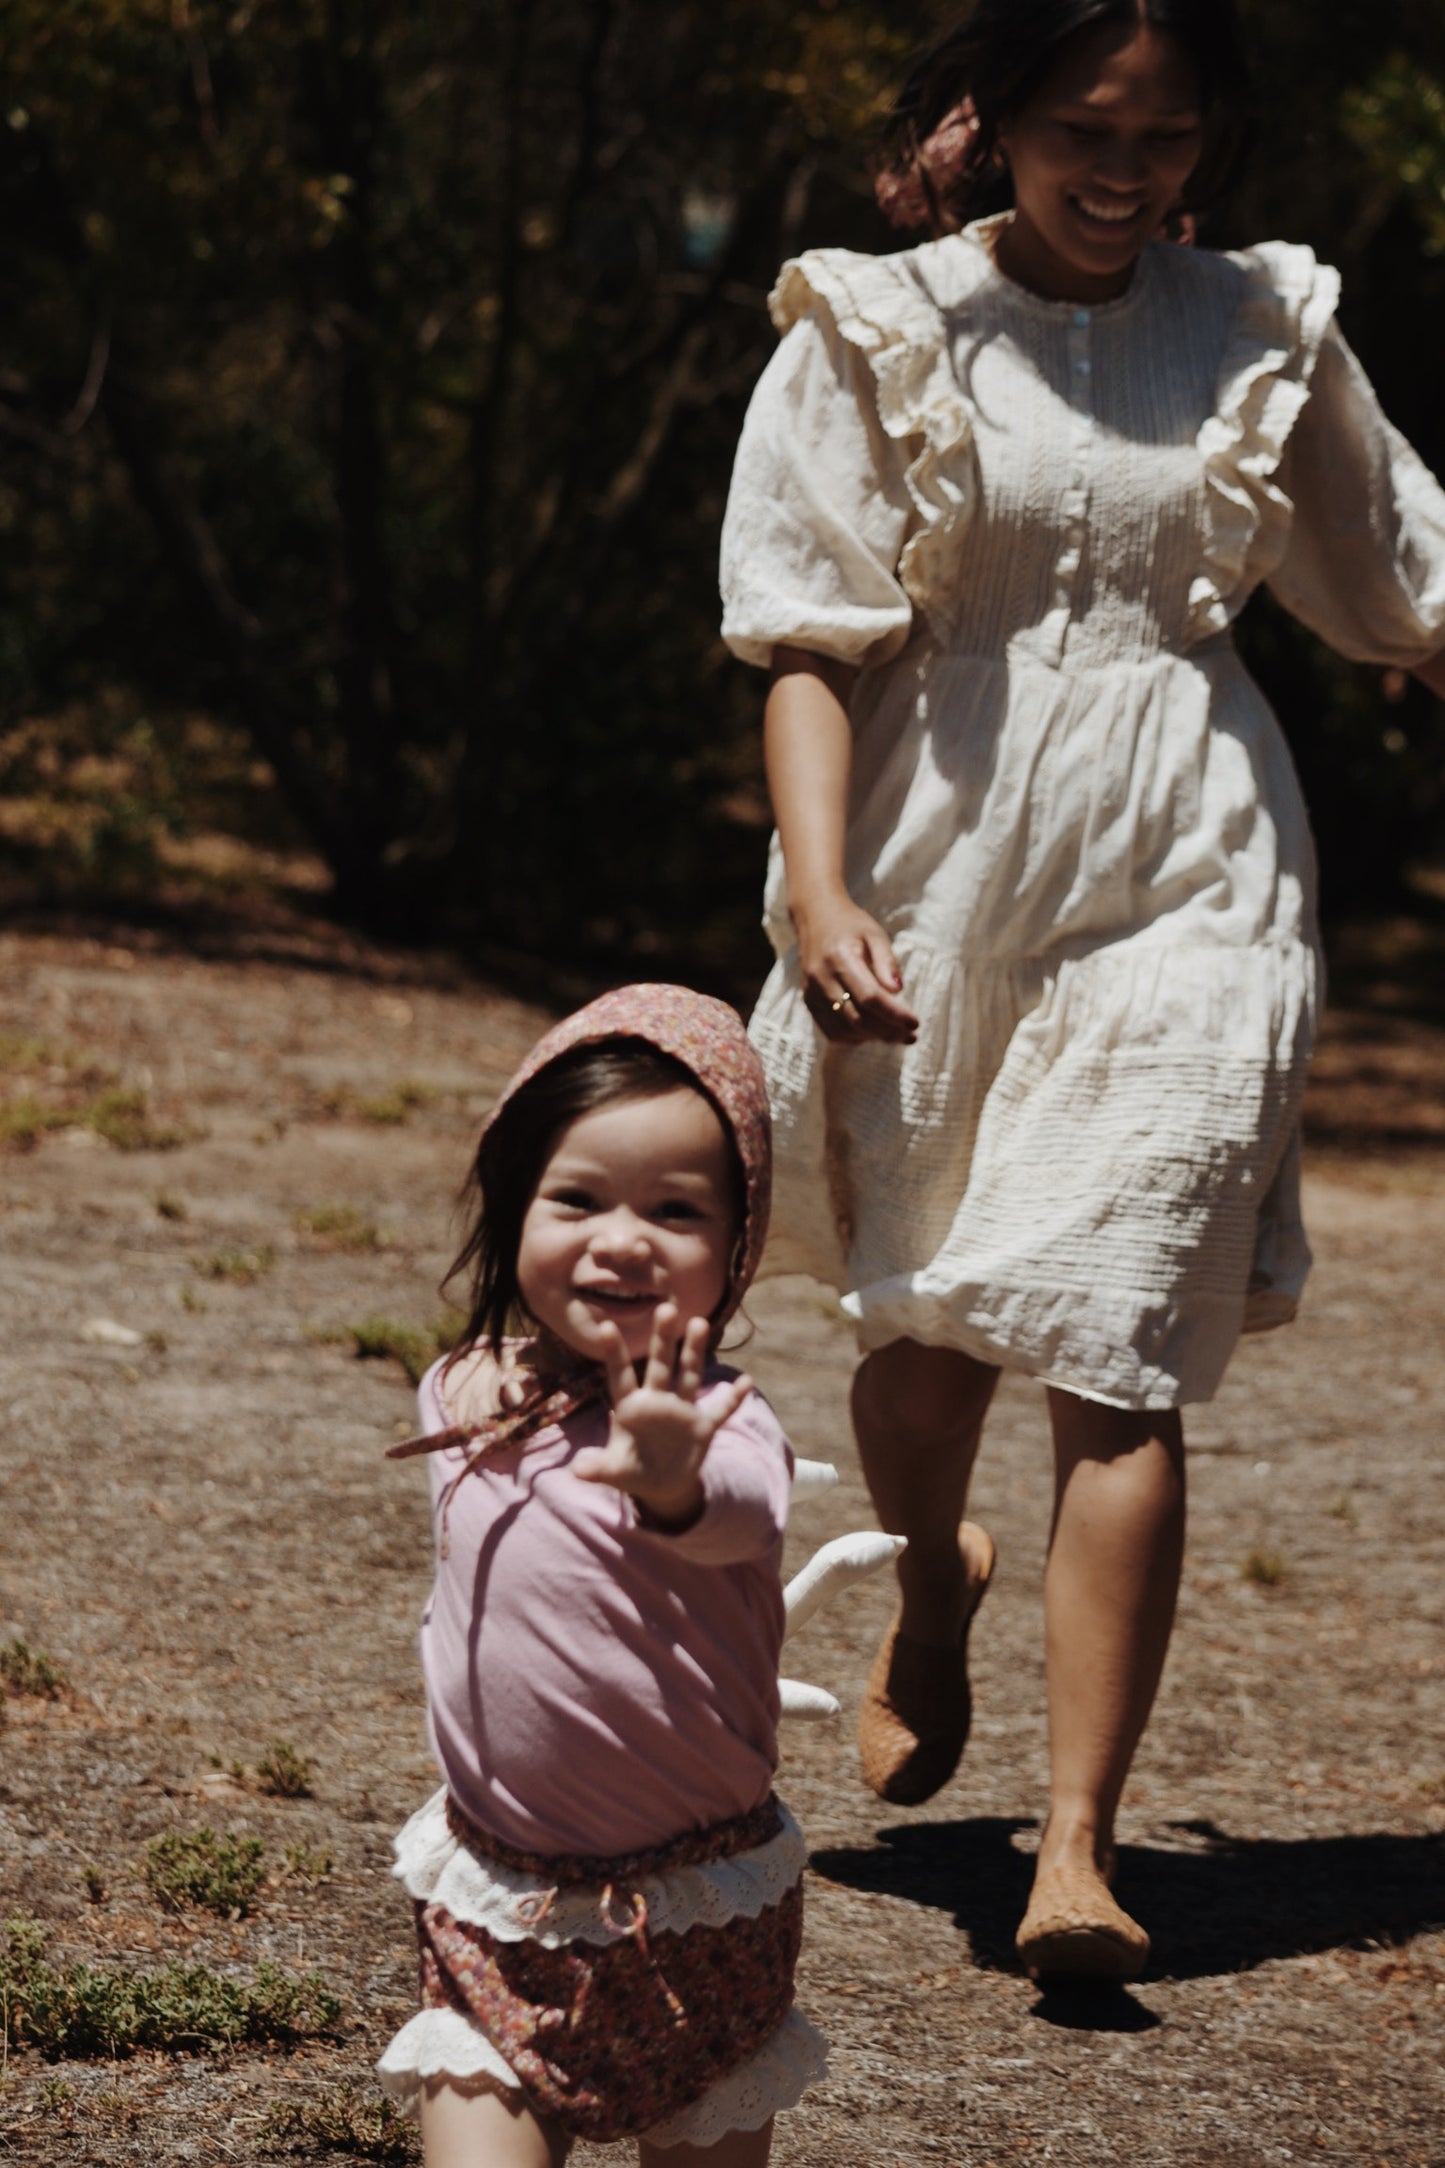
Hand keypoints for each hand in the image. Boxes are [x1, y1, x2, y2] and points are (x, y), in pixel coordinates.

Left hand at [571, 1304, 751, 1526]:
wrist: (661, 1486)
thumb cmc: (632, 1470)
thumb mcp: (614, 1472)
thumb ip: (597, 1469)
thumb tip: (577, 1471)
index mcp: (631, 1408)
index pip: (621, 1376)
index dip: (614, 1354)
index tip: (605, 1326)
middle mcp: (657, 1402)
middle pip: (659, 1366)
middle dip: (662, 1339)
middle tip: (665, 1309)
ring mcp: (681, 1411)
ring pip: (688, 1375)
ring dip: (694, 1352)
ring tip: (699, 1323)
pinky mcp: (702, 1427)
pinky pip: (720, 1410)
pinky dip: (731, 1398)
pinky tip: (745, 1381)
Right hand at [793, 893, 918, 1044]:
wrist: (815, 918)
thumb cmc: (850, 925)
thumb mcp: (875, 934)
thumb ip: (887, 961)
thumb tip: (898, 991)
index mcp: (840, 958)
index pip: (870, 997)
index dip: (894, 1014)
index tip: (915, 1023)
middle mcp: (822, 978)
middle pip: (857, 1018)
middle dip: (887, 1031)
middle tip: (911, 1035)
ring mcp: (812, 992)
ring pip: (844, 1029)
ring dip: (873, 1037)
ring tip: (897, 1036)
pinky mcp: (808, 1001)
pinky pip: (831, 1030)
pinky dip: (854, 1037)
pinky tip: (873, 1032)